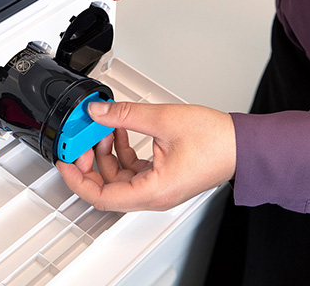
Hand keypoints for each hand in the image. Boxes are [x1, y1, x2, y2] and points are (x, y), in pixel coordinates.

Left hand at [56, 102, 235, 211]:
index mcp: (153, 190)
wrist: (243, 144)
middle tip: (81, 142)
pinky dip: (123, 151)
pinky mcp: (164, 177)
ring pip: (119, 177)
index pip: (101, 196)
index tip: (65, 162)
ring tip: (105, 127)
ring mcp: (159, 187)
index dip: (77, 180)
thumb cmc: (216, 141)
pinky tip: (121, 130)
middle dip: (90, 163)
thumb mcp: (162, 119)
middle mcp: (154, 194)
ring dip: (107, 153)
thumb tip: (98, 112)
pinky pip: (134, 169)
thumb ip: (125, 115)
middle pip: (107, 187)